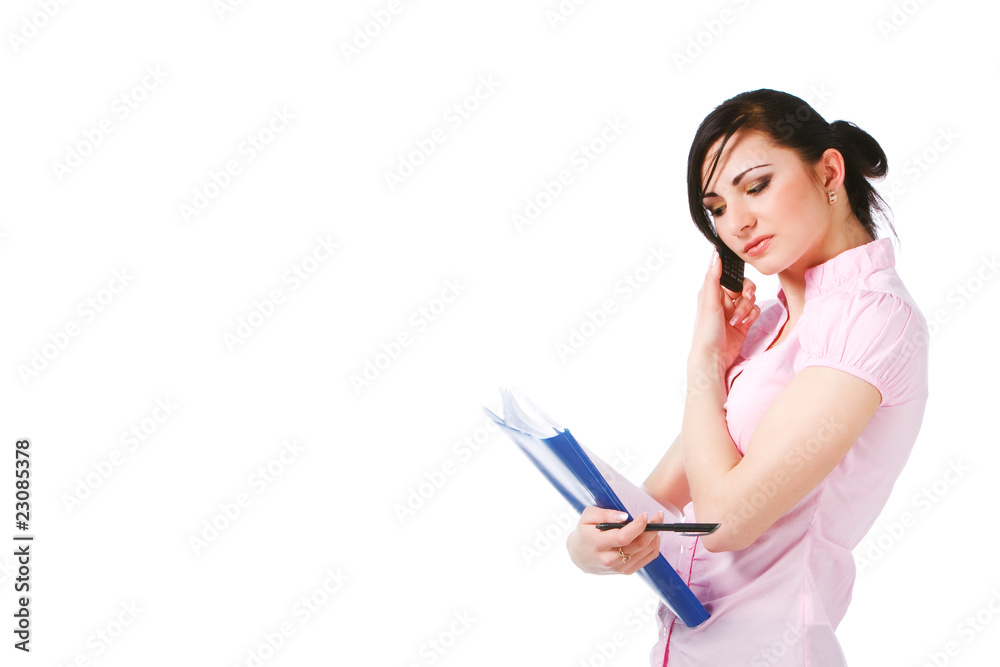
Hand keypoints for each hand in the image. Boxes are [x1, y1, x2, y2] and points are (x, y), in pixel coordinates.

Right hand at [566, 508, 664, 574]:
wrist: (579, 556)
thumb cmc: (584, 532)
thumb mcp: (587, 516)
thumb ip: (605, 514)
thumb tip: (625, 517)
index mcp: (598, 544)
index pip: (623, 537)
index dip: (638, 526)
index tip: (645, 515)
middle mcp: (610, 559)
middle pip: (638, 545)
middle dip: (653, 529)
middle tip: (658, 516)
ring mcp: (619, 567)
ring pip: (646, 552)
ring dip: (655, 537)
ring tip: (654, 524)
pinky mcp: (626, 571)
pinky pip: (647, 559)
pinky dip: (653, 546)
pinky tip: (651, 536)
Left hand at [689, 248, 760, 371]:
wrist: (714, 357)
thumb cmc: (706, 331)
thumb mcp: (709, 301)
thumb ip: (713, 277)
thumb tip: (715, 254)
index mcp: (712, 291)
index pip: (729, 274)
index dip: (737, 276)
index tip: (740, 279)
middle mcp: (723, 299)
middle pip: (743, 285)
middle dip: (746, 292)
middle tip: (745, 297)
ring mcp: (734, 311)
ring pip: (750, 298)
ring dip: (747, 308)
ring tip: (737, 320)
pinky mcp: (743, 322)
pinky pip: (754, 311)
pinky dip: (751, 316)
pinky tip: (744, 324)